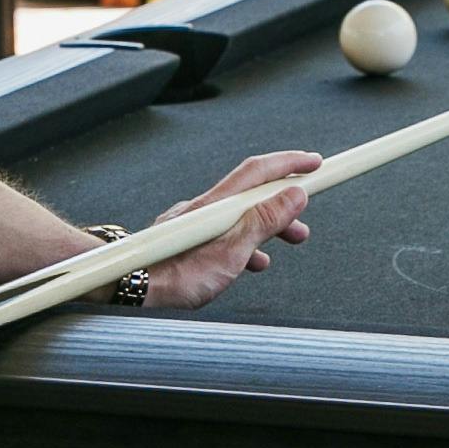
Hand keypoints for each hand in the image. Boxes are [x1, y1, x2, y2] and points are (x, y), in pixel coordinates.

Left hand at [139, 149, 319, 308]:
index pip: (260, 171)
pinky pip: (226, 232)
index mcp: (220, 204)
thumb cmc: (177, 273)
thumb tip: (294, 194)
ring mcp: (196, 222)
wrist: (133, 285)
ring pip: (242, 215)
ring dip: (270, 225)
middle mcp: (206, 206)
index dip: (290, 163)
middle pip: (254, 193)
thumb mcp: (233, 251)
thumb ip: (264, 221)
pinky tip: (253, 260)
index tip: (316, 163)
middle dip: (286, 201)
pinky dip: (247, 241)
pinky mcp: (188, 238)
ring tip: (290, 241)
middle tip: (307, 215)